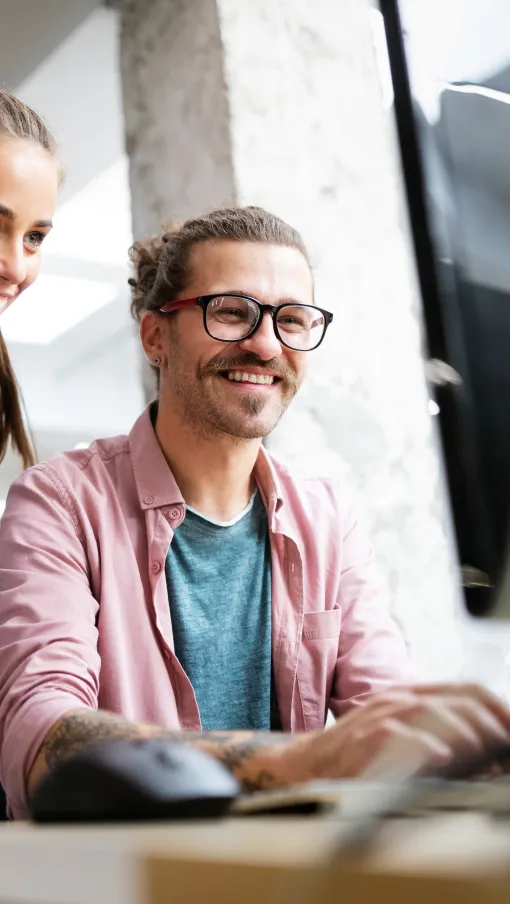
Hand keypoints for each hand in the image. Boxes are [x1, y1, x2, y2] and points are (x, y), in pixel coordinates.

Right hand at [276, 683, 509, 784]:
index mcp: (410, 695)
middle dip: (490, 719)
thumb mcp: (401, 736)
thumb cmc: (356, 755)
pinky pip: (402, 736)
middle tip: (509, 742)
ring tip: (488, 749)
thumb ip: (439, 737)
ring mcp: (381, 716)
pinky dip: (429, 745)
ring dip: (467, 731)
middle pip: (456, 697)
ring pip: (434, 712)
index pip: (465, 689)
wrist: (304, 765)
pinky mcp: (366, 739)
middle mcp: (398, 699)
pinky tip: (445, 757)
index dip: (497, 706)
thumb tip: (486, 753)